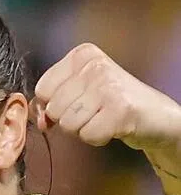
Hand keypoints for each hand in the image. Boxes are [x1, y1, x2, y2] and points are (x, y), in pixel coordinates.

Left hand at [33, 43, 180, 156]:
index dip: (53, 104)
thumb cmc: (112, 103)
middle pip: (53, 108)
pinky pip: (87, 135)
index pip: (42, 89)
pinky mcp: (120, 109)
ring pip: (68, 124)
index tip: (76, 102)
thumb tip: (38, 119)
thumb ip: (51, 100)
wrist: (156, 115)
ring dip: (84, 129)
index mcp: (82, 55)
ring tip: (103, 117)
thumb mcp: (79, 91)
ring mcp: (108, 86)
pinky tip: (112, 126)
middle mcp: (95, 66)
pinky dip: (98, 138)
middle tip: (94, 111)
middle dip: (69, 119)